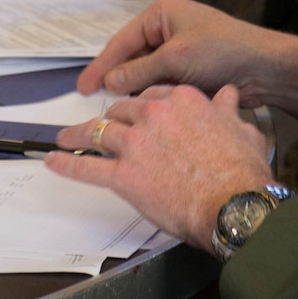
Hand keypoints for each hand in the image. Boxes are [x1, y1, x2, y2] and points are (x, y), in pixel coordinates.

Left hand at [46, 84, 273, 249]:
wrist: (236, 204)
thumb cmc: (243, 171)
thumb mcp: (242, 129)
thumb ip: (227, 110)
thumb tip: (227, 95)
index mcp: (182, 100)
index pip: (152, 94)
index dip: (142, 105)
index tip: (136, 111)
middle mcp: (154, 115)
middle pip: (121, 110)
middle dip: (109, 119)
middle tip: (101, 127)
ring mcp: (135, 144)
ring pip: (98, 132)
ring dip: (77, 136)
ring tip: (65, 139)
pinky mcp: (124, 175)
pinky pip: (87, 167)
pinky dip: (67, 164)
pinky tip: (54, 160)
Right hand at [77, 0, 297, 128]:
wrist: (267, 69)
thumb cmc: (221, 51)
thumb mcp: (175, 59)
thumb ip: (139, 71)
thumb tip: (110, 83)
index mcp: (163, 12)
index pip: (123, 40)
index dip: (102, 65)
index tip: (83, 87)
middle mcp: (169, 27)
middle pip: (133, 56)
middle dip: (117, 78)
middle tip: (93, 101)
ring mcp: (181, 49)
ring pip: (148, 72)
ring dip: (136, 89)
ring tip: (116, 110)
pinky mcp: (192, 69)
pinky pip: (164, 81)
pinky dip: (154, 95)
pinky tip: (142, 111)